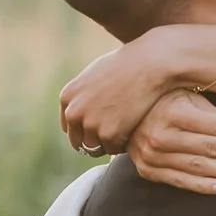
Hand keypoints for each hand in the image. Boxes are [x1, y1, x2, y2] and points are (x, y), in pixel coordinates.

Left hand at [60, 35, 190, 155]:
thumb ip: (83, 95)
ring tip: (125, 130)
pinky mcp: (108, 134)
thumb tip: (83, 112)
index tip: (99, 129)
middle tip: (113, 135)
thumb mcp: (94, 75)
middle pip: (79, 141)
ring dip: (108, 143)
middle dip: (94, 140)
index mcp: (67, 97)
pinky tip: (133, 129)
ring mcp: (90, 125)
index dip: (84, 130)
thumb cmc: (126, 66)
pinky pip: (113, 149)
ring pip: (95, 147)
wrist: (147, 66)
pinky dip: (122, 144)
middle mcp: (74, 112)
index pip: (69, 126)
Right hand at [128, 91, 215, 197]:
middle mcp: (162, 133)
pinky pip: (180, 181)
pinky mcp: (148, 171)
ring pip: (198, 166)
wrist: (120, 115)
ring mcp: (153, 154)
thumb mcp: (189, 98)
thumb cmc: (163, 101)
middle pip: (212, 147)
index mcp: (174, 110)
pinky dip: (202, 185)